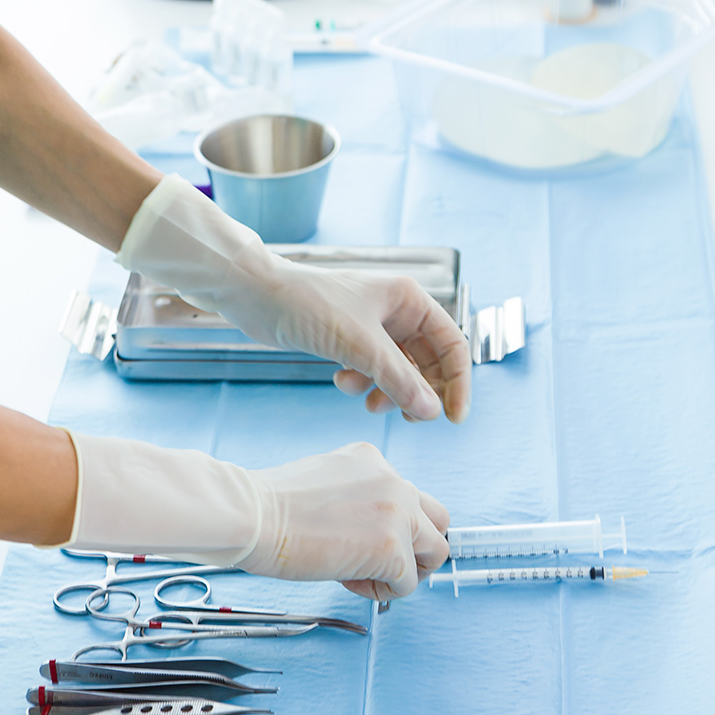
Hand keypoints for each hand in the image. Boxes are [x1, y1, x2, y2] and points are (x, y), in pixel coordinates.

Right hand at [68, 433, 448, 600]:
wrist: (251, 514)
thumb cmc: (271, 506)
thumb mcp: (326, 483)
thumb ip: (358, 498)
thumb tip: (371, 535)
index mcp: (372, 458)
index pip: (407, 495)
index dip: (387, 526)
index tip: (355, 539)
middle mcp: (392, 478)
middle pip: (438, 519)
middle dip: (416, 547)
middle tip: (380, 565)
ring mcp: (397, 511)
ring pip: (436, 550)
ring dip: (406, 572)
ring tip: (363, 575)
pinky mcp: (392, 547)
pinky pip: (407, 583)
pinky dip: (383, 592)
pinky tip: (348, 580)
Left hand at [118, 175, 470, 422]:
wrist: (256, 295)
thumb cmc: (308, 304)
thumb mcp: (359, 346)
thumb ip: (399, 380)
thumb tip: (432, 412)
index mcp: (409, 298)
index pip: (452, 344)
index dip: (458, 382)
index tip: (453, 418)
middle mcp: (396, 310)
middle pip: (428, 362)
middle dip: (418, 392)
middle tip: (405, 418)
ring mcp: (373, 325)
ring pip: (399, 371)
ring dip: (388, 391)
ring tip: (368, 404)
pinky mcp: (350, 339)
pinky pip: (373, 371)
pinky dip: (364, 382)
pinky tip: (342, 382)